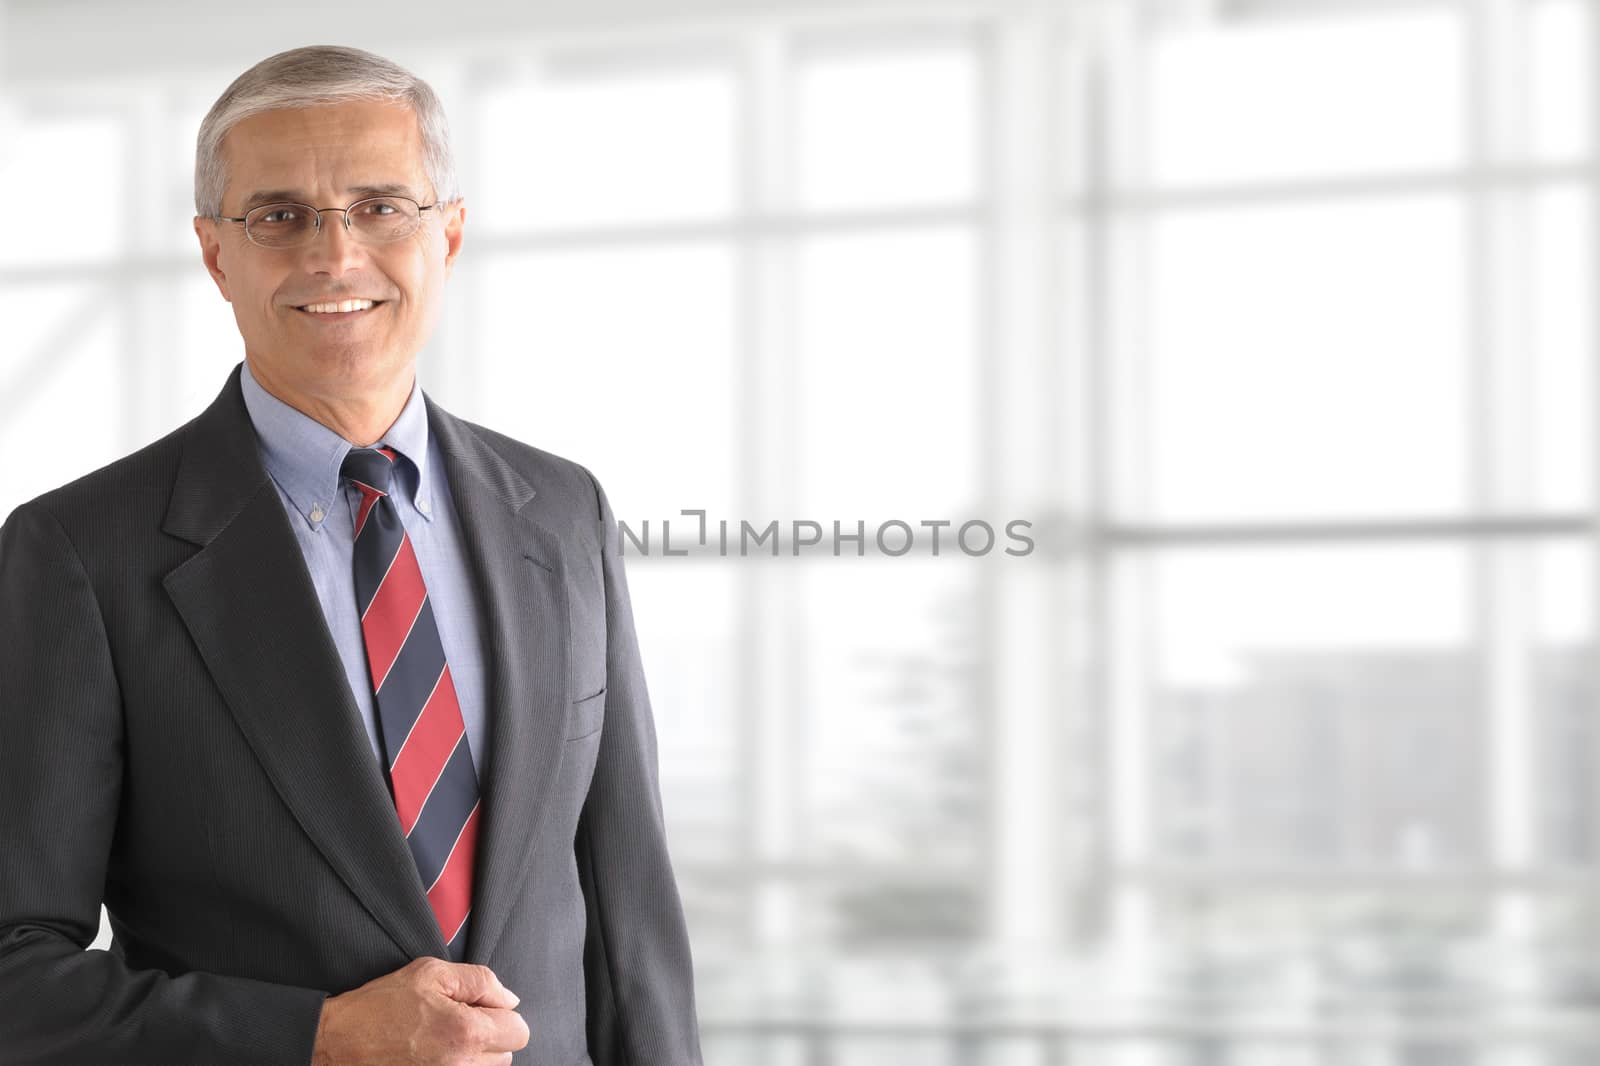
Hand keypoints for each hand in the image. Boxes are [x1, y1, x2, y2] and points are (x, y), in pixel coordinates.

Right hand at [310, 956, 529, 1064]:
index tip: (478, 1007)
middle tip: (455, 1022)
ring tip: (441, 1040)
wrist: (336, 1044)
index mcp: (466, 1032)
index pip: (519, 1031)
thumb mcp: (430, 973)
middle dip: (489, 1036)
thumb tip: (509, 999)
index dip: (501, 1013)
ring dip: (473, 1056)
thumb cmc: (379, 1007)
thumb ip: (480, 981)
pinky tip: (433, 1056)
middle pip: (506, 1055)